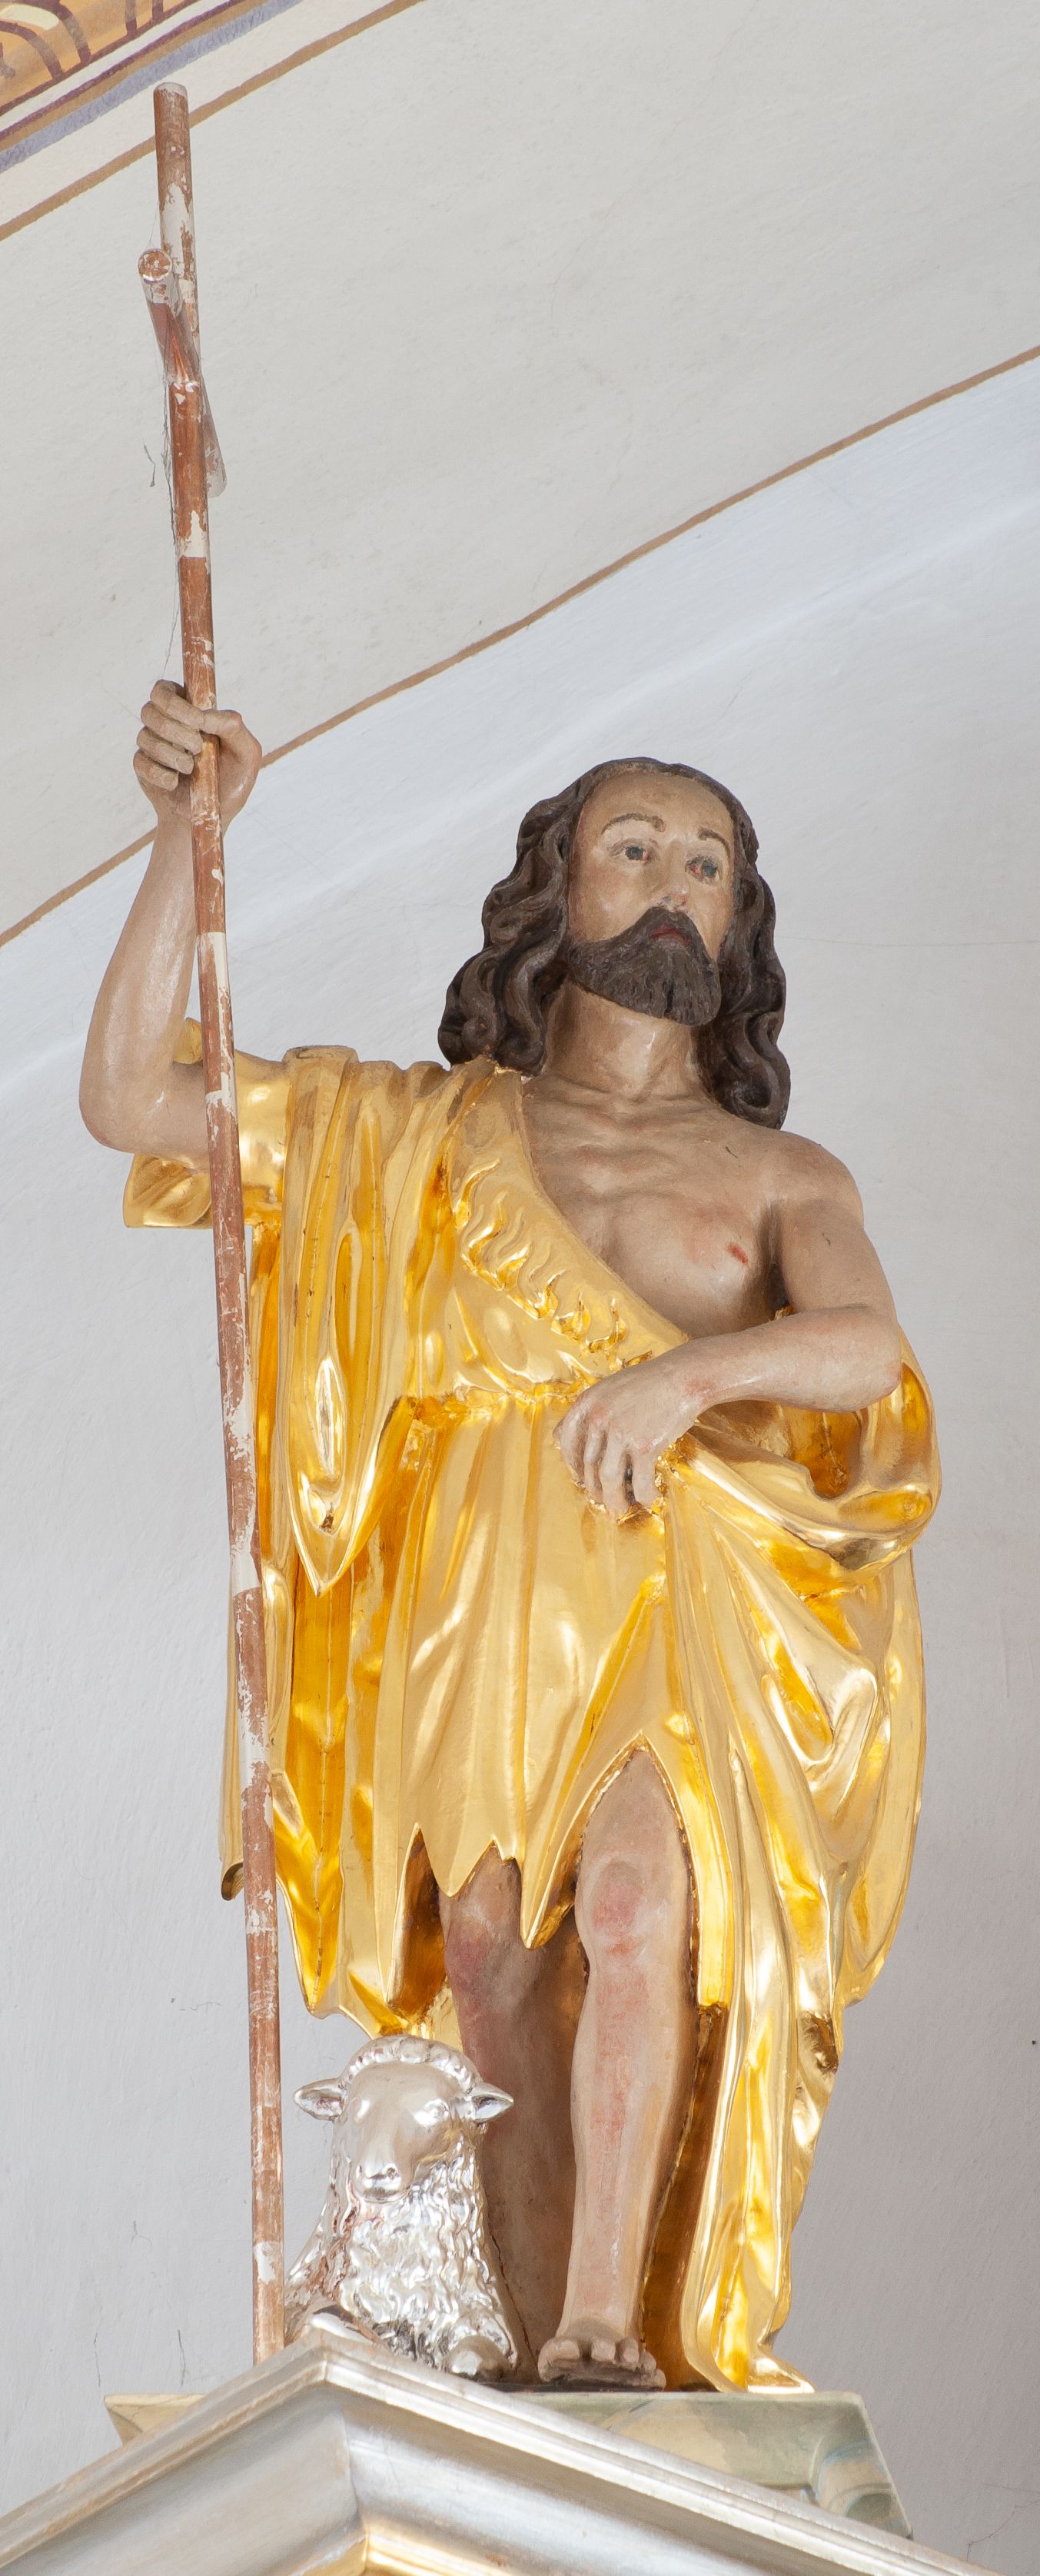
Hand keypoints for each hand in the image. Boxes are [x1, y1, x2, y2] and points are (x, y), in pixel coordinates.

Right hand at [134, 680, 260, 830]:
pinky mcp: (143, 768)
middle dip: (175, 730)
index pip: (165, 690)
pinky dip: (161, 775)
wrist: (211, 815)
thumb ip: (234, 727)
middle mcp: (165, 723)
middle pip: (150, 709)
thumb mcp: (247, 754)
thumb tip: (206, 716)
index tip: (198, 723)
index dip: (177, 704)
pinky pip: (141, 763)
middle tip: (197, 748)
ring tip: (191, 769)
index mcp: (188, 710)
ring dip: (172, 755)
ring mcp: (151, 745)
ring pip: (145, 737)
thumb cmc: (232, 781)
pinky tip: (175, 783)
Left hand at [555, 1346, 711, 1516]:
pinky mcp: (645, 1446)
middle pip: (588, 1465)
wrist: (684, 1377)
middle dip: (594, 1488)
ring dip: (613, 1499)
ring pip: (608, 1479)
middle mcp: (599, 1419)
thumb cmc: (649, 1383)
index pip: (566, 1441)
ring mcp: (621, 1433)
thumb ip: (587, 1411)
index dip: (571, 1464)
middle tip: (603, 1498)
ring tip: (620, 1508)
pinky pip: (640, 1482)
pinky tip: (649, 1498)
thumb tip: (558, 1435)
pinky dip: (644, 1496)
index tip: (579, 1476)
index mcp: (587, 1403)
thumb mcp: (608, 1389)